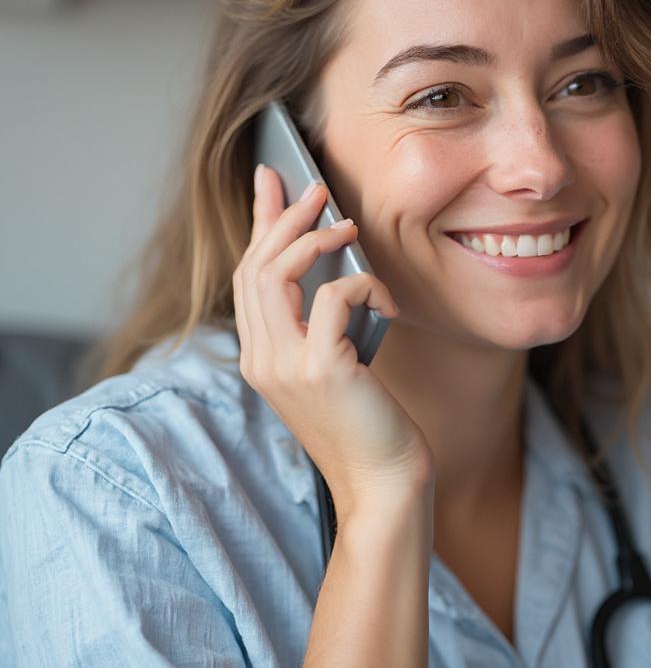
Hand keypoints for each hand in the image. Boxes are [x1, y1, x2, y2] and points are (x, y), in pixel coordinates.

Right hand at [233, 164, 433, 516]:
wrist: (384, 485)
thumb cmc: (370, 424)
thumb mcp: (336, 366)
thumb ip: (323, 324)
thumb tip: (338, 270)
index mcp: (261, 358)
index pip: (248, 276)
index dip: (259, 224)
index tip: (271, 182)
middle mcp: (262, 359)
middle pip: (255, 266)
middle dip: (282, 216)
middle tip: (314, 187)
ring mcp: (285, 366)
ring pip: (276, 274)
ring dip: (312, 237)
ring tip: (345, 223)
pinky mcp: (321, 369)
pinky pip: (333, 297)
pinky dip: (362, 285)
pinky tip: (384, 299)